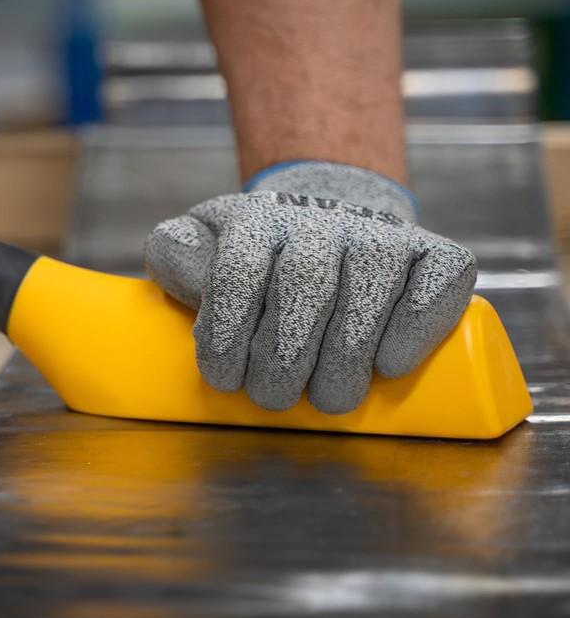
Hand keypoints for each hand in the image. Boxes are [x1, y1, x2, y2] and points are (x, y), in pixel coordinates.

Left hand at [145, 161, 476, 413]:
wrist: (333, 232)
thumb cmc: (264, 258)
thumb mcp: (208, 247)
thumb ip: (178, 255)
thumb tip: (180, 263)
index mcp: (259, 219)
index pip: (238, 272)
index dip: (226, 333)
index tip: (223, 379)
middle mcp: (322, 218)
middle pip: (303, 285)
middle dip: (284, 357)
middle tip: (274, 398)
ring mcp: (383, 233)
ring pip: (368, 288)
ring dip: (344, 359)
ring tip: (328, 399)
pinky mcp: (437, 253)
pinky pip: (437, 282)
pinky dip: (415, 327)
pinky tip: (388, 364)